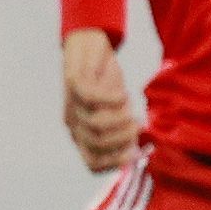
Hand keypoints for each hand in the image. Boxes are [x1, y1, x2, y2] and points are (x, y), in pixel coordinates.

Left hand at [61, 27, 138, 172]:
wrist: (89, 46)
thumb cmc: (107, 82)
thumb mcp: (119, 111)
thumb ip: (125, 130)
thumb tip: (138, 152)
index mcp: (82, 135)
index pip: (92, 163)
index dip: (114, 162)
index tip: (134, 153)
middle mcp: (74, 123)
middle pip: (96, 145)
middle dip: (122, 139)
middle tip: (137, 127)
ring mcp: (72, 104)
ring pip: (95, 124)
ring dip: (120, 119)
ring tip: (131, 109)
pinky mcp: (74, 82)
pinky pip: (93, 98)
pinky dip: (112, 99)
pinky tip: (123, 95)